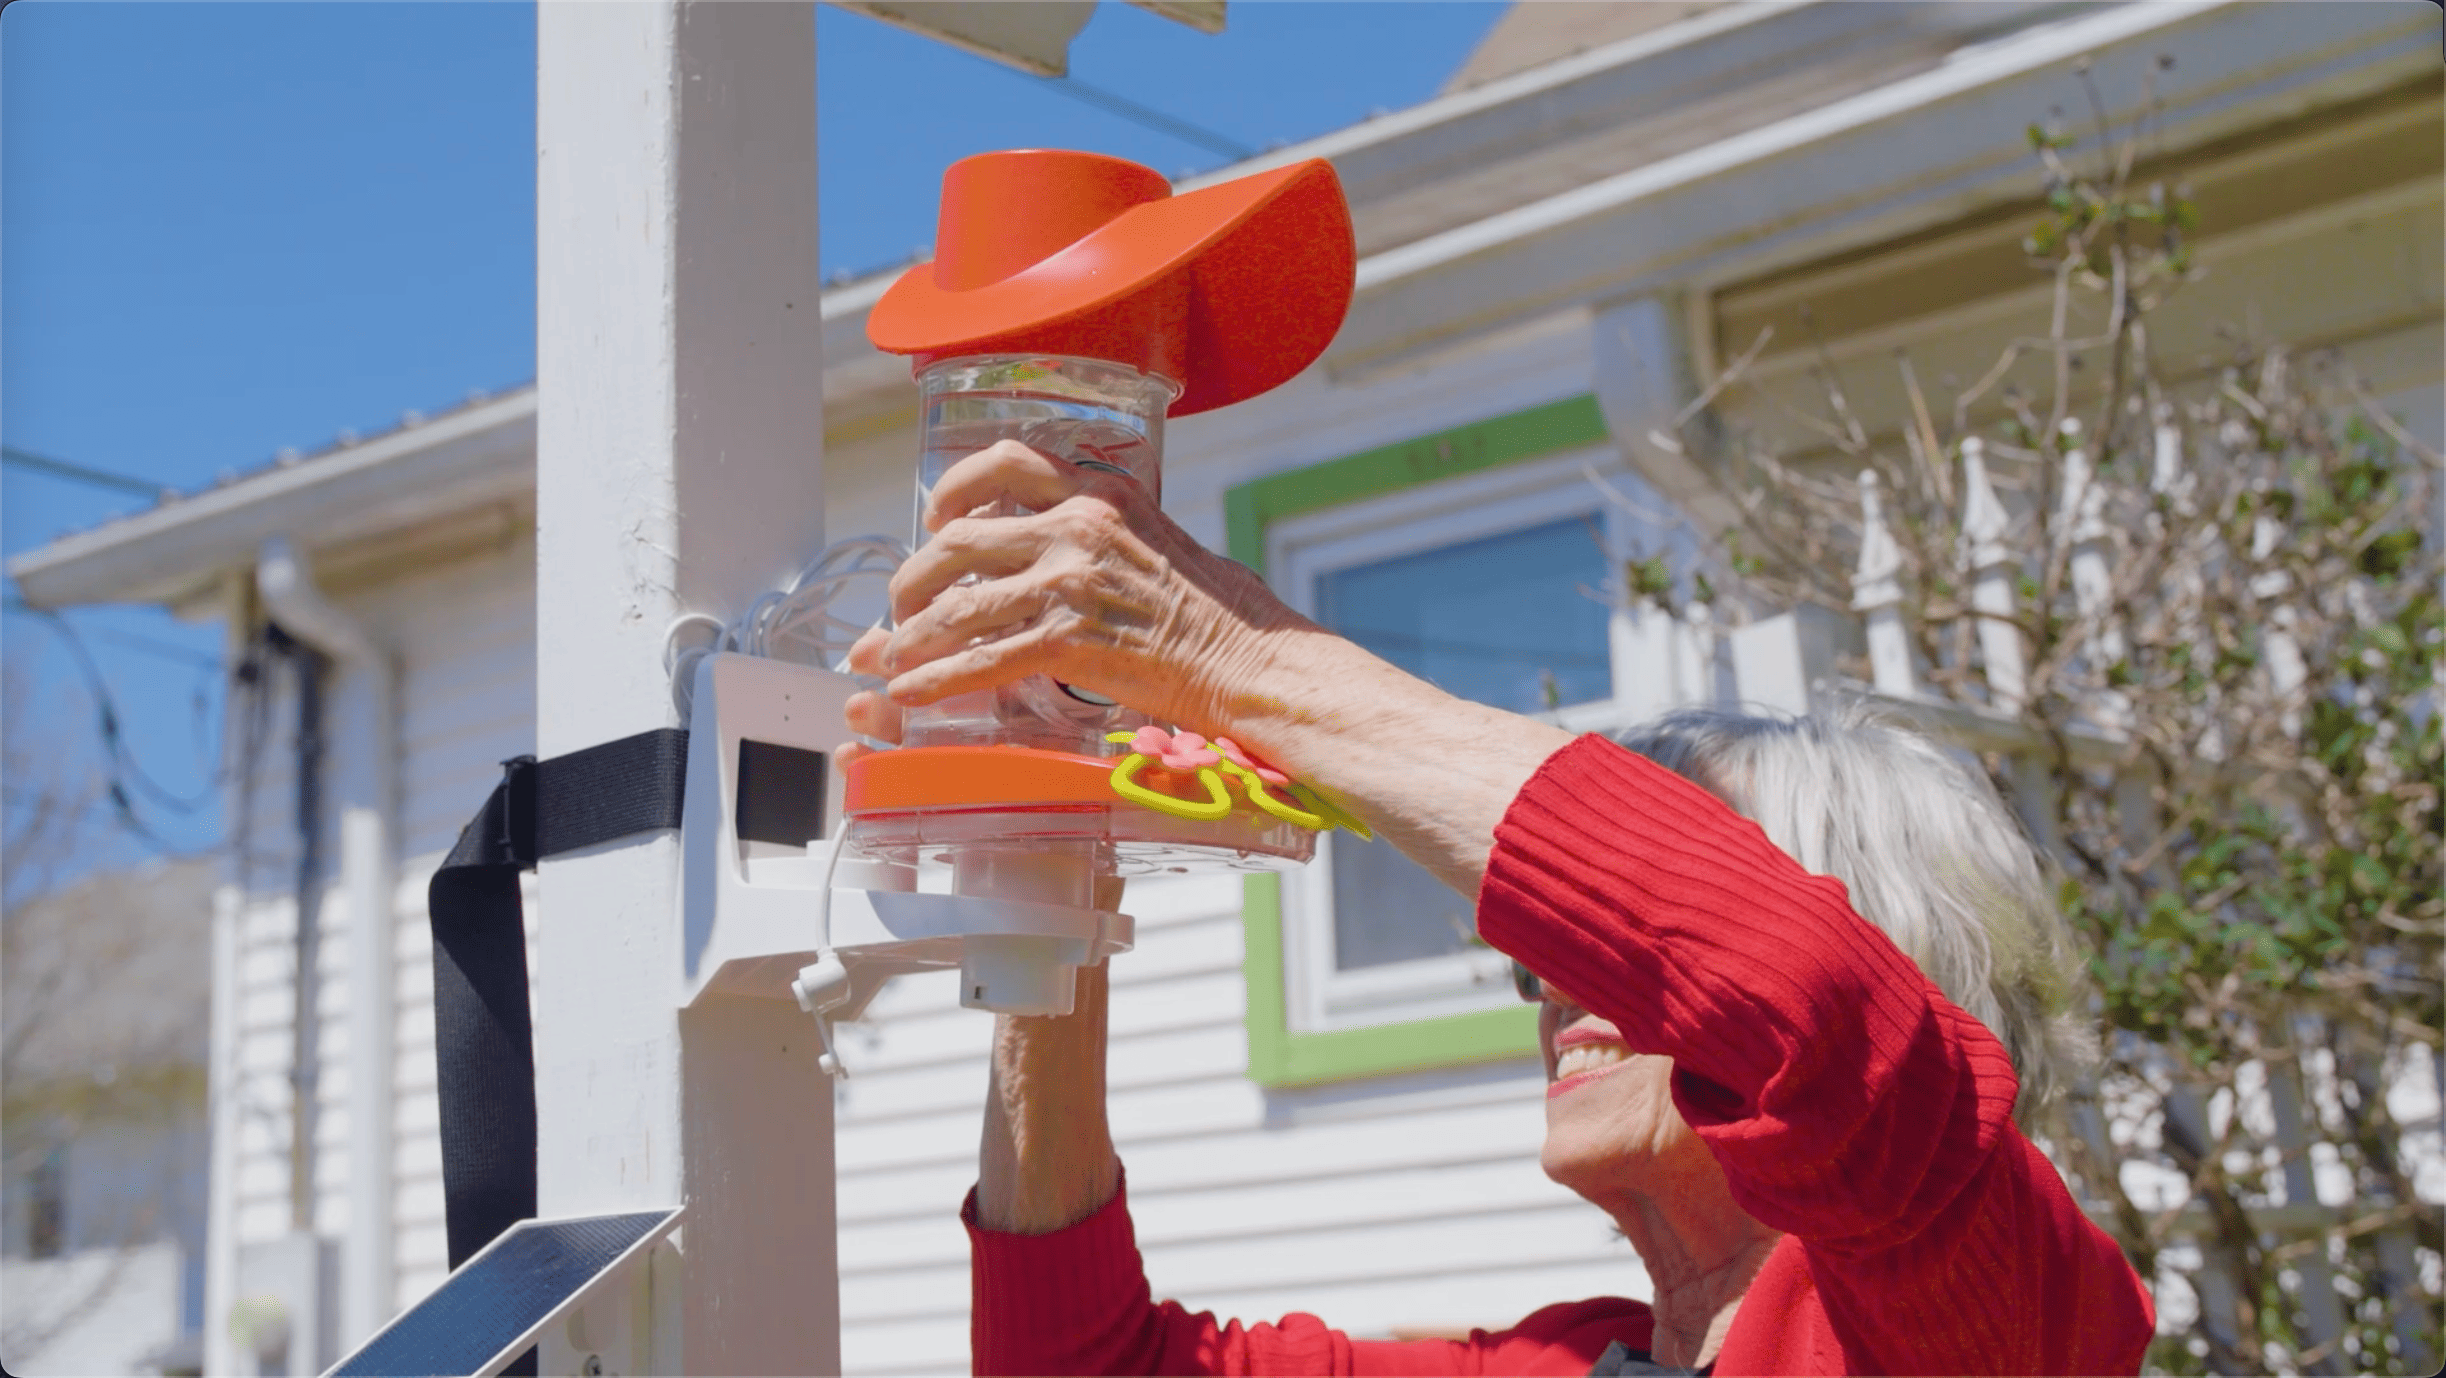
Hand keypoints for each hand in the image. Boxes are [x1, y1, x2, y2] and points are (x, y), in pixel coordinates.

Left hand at [842, 440, 1309, 743]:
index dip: (952, 491)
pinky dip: (937, 680)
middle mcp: (1078, 525)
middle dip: (911, 579)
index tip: (933, 520)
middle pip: (959, 540)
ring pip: (959, 604)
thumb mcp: (1150, 536)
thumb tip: (1034, 553)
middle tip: (899, 608)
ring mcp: (1071, 581)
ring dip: (910, 637)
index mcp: (1098, 490)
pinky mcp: (1070, 639)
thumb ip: (1091, 532)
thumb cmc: (1209, 608)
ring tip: (888, 660)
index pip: (1004, 462)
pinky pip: (982, 658)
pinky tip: (912, 694)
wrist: (1248, 657)